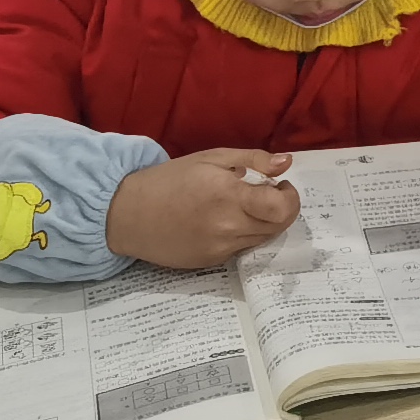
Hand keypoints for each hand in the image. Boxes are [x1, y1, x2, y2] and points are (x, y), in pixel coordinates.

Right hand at [104, 149, 298, 267]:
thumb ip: (254, 160)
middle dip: (280, 209)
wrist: (128, 214)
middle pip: (278, 226)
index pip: (282, 209)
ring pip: (262, 239)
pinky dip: (243, 235)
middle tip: (264, 194)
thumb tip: (287, 163)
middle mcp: (228, 227)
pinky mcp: (211, 262)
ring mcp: (220, 249)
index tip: (280, 186)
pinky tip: (224, 221)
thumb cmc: (170, 179)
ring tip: (243, 206)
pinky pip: (241, 249)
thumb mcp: (212, 157)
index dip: (290, 197)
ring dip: (264, 223)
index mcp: (229, 196)